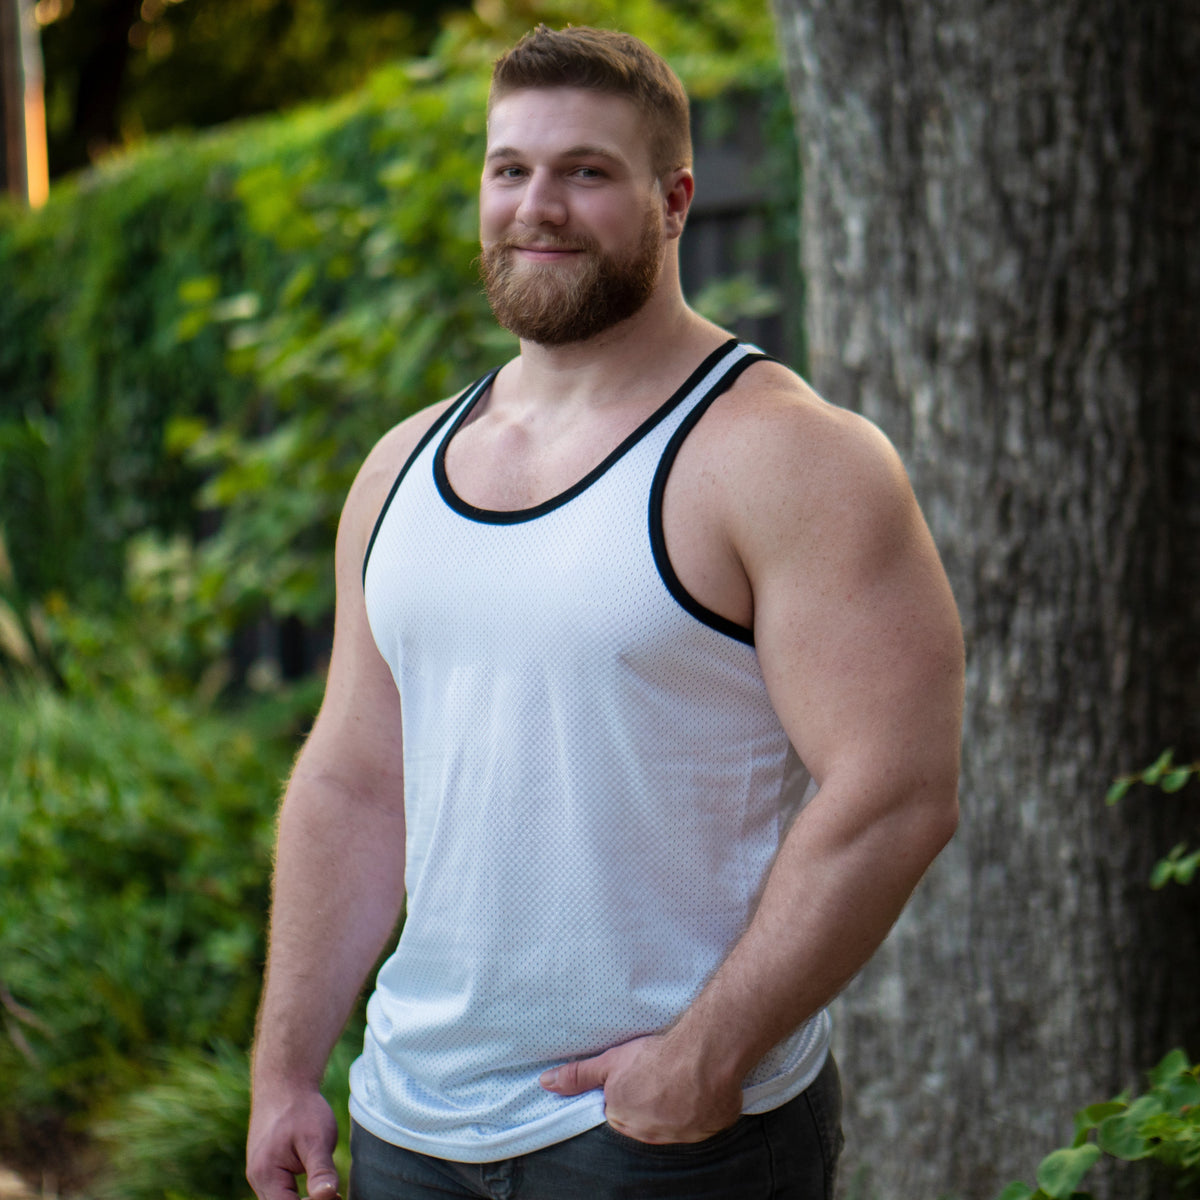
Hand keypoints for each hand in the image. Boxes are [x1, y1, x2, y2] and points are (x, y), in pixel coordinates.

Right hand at [247, 1086, 340, 1199]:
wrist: (284, 1083)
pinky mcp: (265, 1168)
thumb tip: (328, 1196)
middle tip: (335, 1194)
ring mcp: (259, 1174)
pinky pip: (279, 1191)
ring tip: (327, 1186)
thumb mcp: (318, 1138)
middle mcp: (257, 1180)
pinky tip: (316, 1180)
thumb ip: (321, 1171)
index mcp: (267, 1176)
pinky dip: (296, 1192)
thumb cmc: (301, 1109)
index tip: (336, 1196)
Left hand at [539, 1034, 742, 1144]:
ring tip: (680, 1078)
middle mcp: (650, 1134)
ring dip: (675, 1106)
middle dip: (648, 1101)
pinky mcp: (710, 1128)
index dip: (627, 1091)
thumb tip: (546, 1083)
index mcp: (623, 1120)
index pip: (618, 1111)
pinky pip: (703, 1121)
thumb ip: (578, 1076)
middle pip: (644, 1120)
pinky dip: (702, 1107)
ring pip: (674, 1122)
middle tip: (657, 1074)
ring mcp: (682, 1135)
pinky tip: (701, 1087)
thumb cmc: (654, 1058)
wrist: (701, 1057)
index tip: (636, 1076)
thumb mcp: (609, 1062)